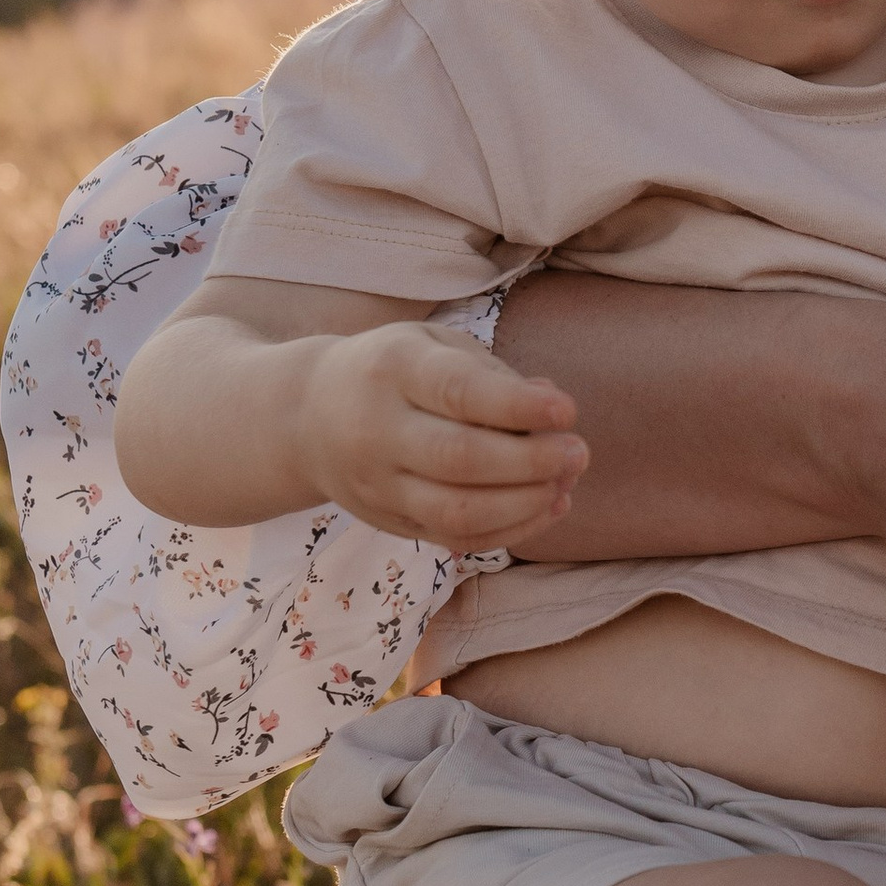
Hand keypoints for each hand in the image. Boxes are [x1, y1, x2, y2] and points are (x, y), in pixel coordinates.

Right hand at [296, 327, 588, 544]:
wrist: (307, 418)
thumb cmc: (394, 371)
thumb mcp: (434, 347)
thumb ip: (492, 376)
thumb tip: (554, 410)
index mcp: (393, 369)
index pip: (457, 393)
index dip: (517, 407)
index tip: (567, 411)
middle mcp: (378, 430)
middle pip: (458, 459)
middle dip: (530, 462)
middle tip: (578, 452)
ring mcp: (380, 484)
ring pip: (457, 511)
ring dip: (525, 504)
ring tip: (566, 482)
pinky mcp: (391, 522)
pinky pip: (456, 538)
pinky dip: (511, 530)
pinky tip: (548, 506)